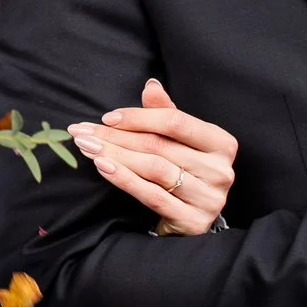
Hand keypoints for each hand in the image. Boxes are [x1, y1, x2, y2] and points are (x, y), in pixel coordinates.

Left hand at [69, 78, 236, 234]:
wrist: (191, 217)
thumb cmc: (183, 171)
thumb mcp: (178, 140)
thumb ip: (165, 112)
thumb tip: (151, 85)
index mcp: (222, 143)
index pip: (176, 122)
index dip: (139, 117)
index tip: (107, 117)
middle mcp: (221, 170)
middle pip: (159, 146)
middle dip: (116, 137)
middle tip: (84, 132)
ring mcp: (209, 198)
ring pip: (154, 169)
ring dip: (115, 156)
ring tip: (88, 148)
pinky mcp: (193, 221)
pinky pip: (151, 196)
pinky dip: (123, 179)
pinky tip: (103, 167)